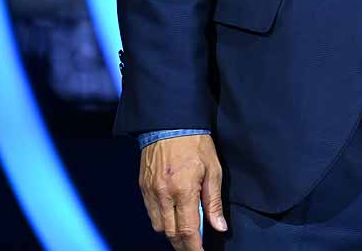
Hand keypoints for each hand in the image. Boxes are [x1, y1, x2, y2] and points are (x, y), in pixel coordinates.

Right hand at [139, 133, 224, 249]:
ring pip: (157, 226)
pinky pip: (150, 213)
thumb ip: (214, 202)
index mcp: (183, 190)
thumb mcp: (213, 170)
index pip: (188, 231)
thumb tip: (219, 226)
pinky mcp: (142, 187)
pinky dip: (160, 220)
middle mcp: (163, 194)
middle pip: (170, 233)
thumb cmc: (195, 144)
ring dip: (171, 233)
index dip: (194, 247)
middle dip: (182, 245)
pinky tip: (172, 218)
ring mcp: (150, 191)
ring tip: (184, 234)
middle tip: (194, 247)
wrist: (169, 123)